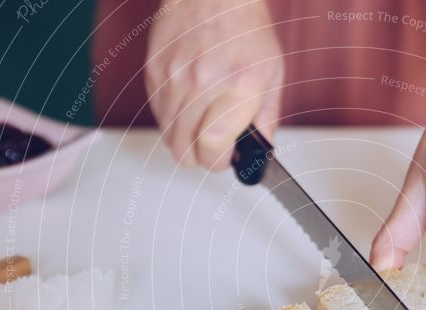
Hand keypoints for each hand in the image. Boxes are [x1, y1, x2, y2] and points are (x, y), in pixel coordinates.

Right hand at [145, 0, 283, 167]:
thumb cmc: (245, 30)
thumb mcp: (272, 75)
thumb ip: (267, 118)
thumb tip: (259, 151)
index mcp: (238, 86)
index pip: (213, 147)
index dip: (218, 163)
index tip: (225, 160)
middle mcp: (202, 83)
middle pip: (185, 149)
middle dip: (201, 157)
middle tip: (214, 148)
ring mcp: (173, 78)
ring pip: (168, 136)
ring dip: (185, 140)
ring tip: (202, 126)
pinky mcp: (154, 72)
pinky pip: (158, 115)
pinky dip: (172, 121)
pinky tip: (188, 108)